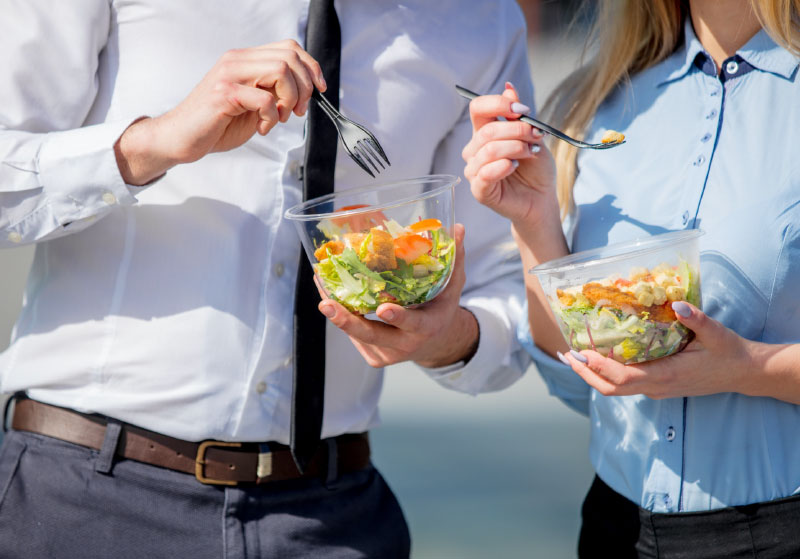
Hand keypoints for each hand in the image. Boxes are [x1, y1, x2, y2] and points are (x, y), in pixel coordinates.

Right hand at [115, 39, 325, 184]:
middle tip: (296, 111)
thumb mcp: (253, 104)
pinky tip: (261, 128)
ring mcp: (229, 74)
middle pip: (290, 58)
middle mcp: (237, 60)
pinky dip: (271, 118)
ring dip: (289, 100)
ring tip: (277, 118)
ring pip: (281, 72)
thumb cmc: (217, 124)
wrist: (181, 138)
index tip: (319, 90)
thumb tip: (304, 91)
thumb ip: (273, 92)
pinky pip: (265, 99)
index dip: (311, 68)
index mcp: (245, 59)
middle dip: (304, 88)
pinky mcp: (224, 93)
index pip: (289, 48)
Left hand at [317, 224, 479, 368]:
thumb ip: (454, 259)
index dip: (397, 318)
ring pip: (355, 334)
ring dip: (336, 310)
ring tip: (320, 285)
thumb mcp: (452, 286)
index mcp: (426, 328)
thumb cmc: (441, 308)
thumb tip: (458, 228)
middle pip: (372, 335)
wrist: (436, 343)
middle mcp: (404, 345)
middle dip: (347, 322)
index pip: (412, 324)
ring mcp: (385, 353)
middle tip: (327, 304)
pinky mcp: (371, 355)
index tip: (383, 309)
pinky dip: (340, 314)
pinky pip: (352, 335)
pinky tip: (327, 292)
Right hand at [462, 83, 557, 231]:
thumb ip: (518, 116)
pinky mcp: (479, 190)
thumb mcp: (532, 136)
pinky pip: (485, 174)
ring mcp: (474, 171)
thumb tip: (509, 87)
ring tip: (530, 154)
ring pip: (488, 150)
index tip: (522, 110)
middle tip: (536, 136)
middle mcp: (475, 150)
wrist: (542, 198)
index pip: (478, 109)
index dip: (497, 105)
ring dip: (515, 148)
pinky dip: (503, 166)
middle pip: (487, 131)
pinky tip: (515, 167)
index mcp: (484, 133)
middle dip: (517, 130)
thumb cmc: (536, 169)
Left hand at [559, 301, 752, 398]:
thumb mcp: (716, 332)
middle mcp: (657, 387)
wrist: (743, 373)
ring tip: (572, 355)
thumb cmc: (729, 352)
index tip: (581, 352)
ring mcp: (655, 389)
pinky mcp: (656, 386)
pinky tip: (596, 355)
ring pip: (614, 389)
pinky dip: (605, 372)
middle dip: (585, 373)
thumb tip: (677, 304)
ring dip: (591, 374)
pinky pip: (624, 384)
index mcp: (667, 376)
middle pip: (610, 388)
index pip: (624, 379)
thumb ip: (696, 319)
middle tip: (565, 354)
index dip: (599, 368)